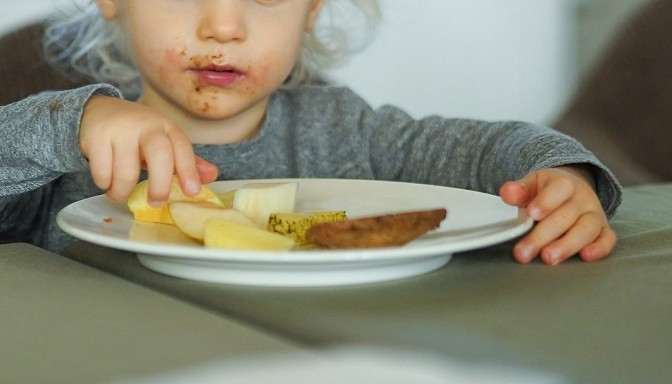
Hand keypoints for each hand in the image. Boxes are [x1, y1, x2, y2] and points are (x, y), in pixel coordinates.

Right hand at [79, 95, 217, 204]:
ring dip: (122, 191)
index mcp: (166, 127)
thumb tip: (212, 175)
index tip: (192, 192)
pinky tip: (106, 181)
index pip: (182, 148)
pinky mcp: (95, 136)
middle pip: (159, 155)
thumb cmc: (138, 135)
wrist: (99, 110)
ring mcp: (119, 129)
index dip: (190, 171)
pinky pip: (102, 173)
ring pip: (125, 172)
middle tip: (156, 202)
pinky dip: (104, 184)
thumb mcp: (164, 143)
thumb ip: (186, 161)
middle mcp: (145, 124)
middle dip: (160, 185)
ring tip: (120, 192)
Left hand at [499, 166, 616, 264]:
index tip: (532, 213)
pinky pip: (607, 239)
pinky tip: (585, 257)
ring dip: (567, 245)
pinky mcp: (603, 231)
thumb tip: (507, 193)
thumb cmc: (545, 191)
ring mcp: (595, 215)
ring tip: (548, 258)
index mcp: (565, 183)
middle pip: (566, 217)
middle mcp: (583, 199)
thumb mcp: (531, 185)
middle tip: (525, 251)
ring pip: (586, 230)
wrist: (570, 191)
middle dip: (544, 235)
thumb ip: (519, 190)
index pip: (559, 189)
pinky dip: (600, 248)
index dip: (546, 201)